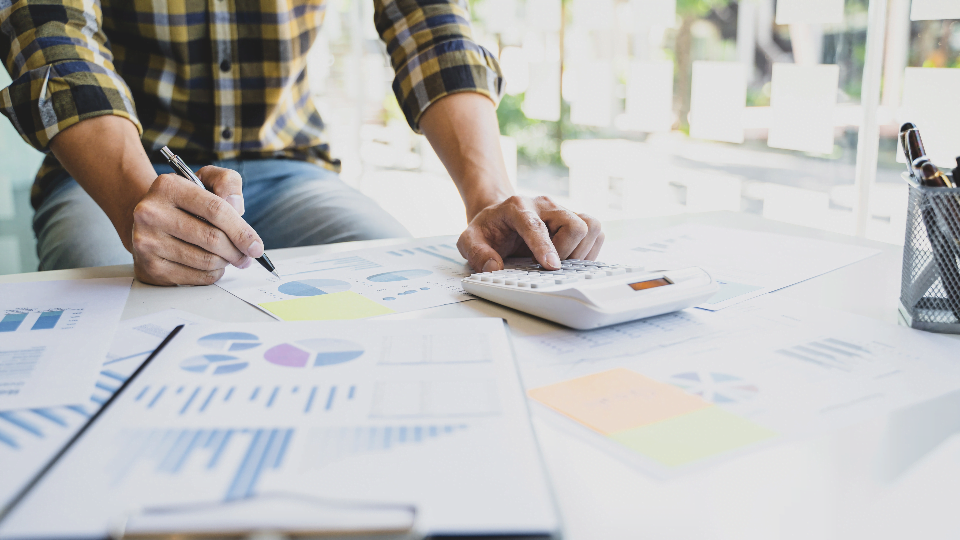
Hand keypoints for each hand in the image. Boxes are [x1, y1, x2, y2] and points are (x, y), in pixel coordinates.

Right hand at [131, 166, 263, 285]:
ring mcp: (147, 241)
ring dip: (225, 262)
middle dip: (237, 250)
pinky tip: (212, 265)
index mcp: (167, 187)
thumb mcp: (206, 180)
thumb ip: (227, 182)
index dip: (241, 231)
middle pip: (212, 238)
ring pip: (205, 260)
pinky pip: (195, 277)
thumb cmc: (184, 202)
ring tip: (228, 256)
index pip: (215, 210)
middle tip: (246, 255)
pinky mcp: (150, 266)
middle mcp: (151, 213)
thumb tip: (236, 204)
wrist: (149, 221)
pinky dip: (212, 274)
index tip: (256, 246)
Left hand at [457, 195, 603, 272]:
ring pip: (592, 226)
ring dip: (582, 251)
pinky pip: (596, 232)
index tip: (552, 266)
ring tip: (561, 262)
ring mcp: (563, 211)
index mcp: (518, 207)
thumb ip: (477, 253)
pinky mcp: (574, 220)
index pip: (537, 225)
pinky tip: (571, 259)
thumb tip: (494, 268)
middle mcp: (545, 205)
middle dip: (567, 252)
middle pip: (575, 224)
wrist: (499, 215)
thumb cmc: (488, 228)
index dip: (546, 246)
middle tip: (548, 265)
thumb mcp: (469, 240)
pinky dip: (590, 250)